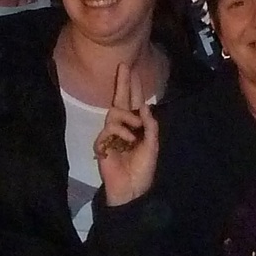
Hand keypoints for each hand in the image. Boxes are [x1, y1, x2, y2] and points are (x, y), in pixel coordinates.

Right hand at [94, 63, 159, 205]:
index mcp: (134, 127)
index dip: (132, 87)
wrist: (132, 189)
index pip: (132, 103)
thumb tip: (144, 105)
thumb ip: (150, 125)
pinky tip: (128, 141)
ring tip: (135, 131)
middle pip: (119, 100)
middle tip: (123, 66)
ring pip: (114, 113)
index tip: (131, 70)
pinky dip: (121, 133)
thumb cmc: (143, 169)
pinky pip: (109, 129)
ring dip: (128, 118)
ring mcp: (110, 135)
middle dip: (122, 83)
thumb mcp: (153, 145)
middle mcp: (121, 127)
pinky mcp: (102, 145)